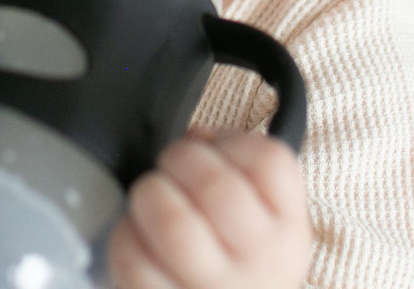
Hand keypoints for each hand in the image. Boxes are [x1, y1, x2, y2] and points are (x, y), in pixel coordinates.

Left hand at [107, 131, 310, 288]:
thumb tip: (196, 139)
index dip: (231, 140)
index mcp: (287, 227)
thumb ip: (234, 166)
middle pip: (216, 185)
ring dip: (151, 193)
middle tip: (171, 163)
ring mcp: (214, 286)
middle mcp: (259, 259)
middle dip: (179, 158)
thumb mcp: (262, 215)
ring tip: (151, 195)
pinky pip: (135, 261)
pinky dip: (126, 235)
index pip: (269, 161)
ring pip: (173, 222)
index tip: (212, 146)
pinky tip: (137, 233)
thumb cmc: (242, 259)